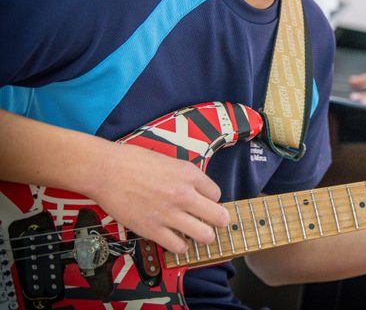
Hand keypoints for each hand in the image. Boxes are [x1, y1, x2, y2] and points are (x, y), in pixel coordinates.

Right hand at [87, 142, 228, 253]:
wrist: (105, 171)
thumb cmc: (133, 162)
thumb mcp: (169, 161)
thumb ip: (186, 177)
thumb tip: (198, 191)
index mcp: (189, 174)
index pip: (216, 194)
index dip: (211, 199)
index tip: (204, 202)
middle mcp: (184, 195)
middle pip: (219, 216)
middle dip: (218, 220)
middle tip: (213, 222)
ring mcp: (169, 214)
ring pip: (205, 235)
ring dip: (204, 236)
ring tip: (198, 234)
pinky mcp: (152, 230)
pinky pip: (179, 246)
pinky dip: (181, 246)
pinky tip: (177, 239)